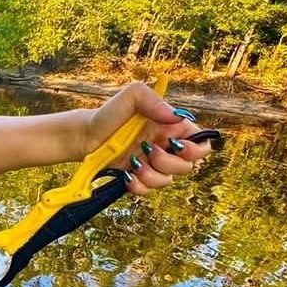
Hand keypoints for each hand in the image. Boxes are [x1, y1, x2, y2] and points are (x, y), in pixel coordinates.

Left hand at [85, 82, 213, 197]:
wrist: (85, 135)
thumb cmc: (109, 113)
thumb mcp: (131, 95)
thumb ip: (153, 99)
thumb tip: (175, 116)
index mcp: (172, 128)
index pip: (201, 143)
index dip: (196, 149)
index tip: (177, 145)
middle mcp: (166, 147)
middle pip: (187, 166)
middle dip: (169, 162)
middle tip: (148, 150)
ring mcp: (153, 164)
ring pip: (168, 180)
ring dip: (152, 175)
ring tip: (134, 163)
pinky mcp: (139, 177)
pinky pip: (149, 190)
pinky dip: (139, 186)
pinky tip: (127, 175)